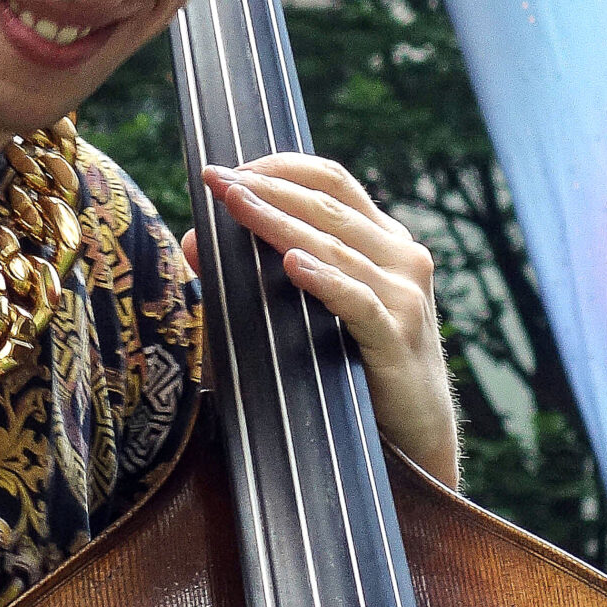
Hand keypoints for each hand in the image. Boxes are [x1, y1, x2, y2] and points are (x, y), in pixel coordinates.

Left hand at [186, 154, 460, 486]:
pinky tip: (290, 265)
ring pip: (334, 245)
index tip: (228, 168)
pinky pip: (356, 300)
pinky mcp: (398, 336)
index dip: (279, 168)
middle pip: (327, 206)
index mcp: (382, 241)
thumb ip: (255, 274)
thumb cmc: (354, 371)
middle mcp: (400, 257)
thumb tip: (192, 241)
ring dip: (279, 223)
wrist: (414, 439)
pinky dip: (323, 280)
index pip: (331, 183)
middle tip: (219, 180)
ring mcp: (404, 295)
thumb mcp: (305, 314)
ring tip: (238, 206)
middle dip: (267, 189)